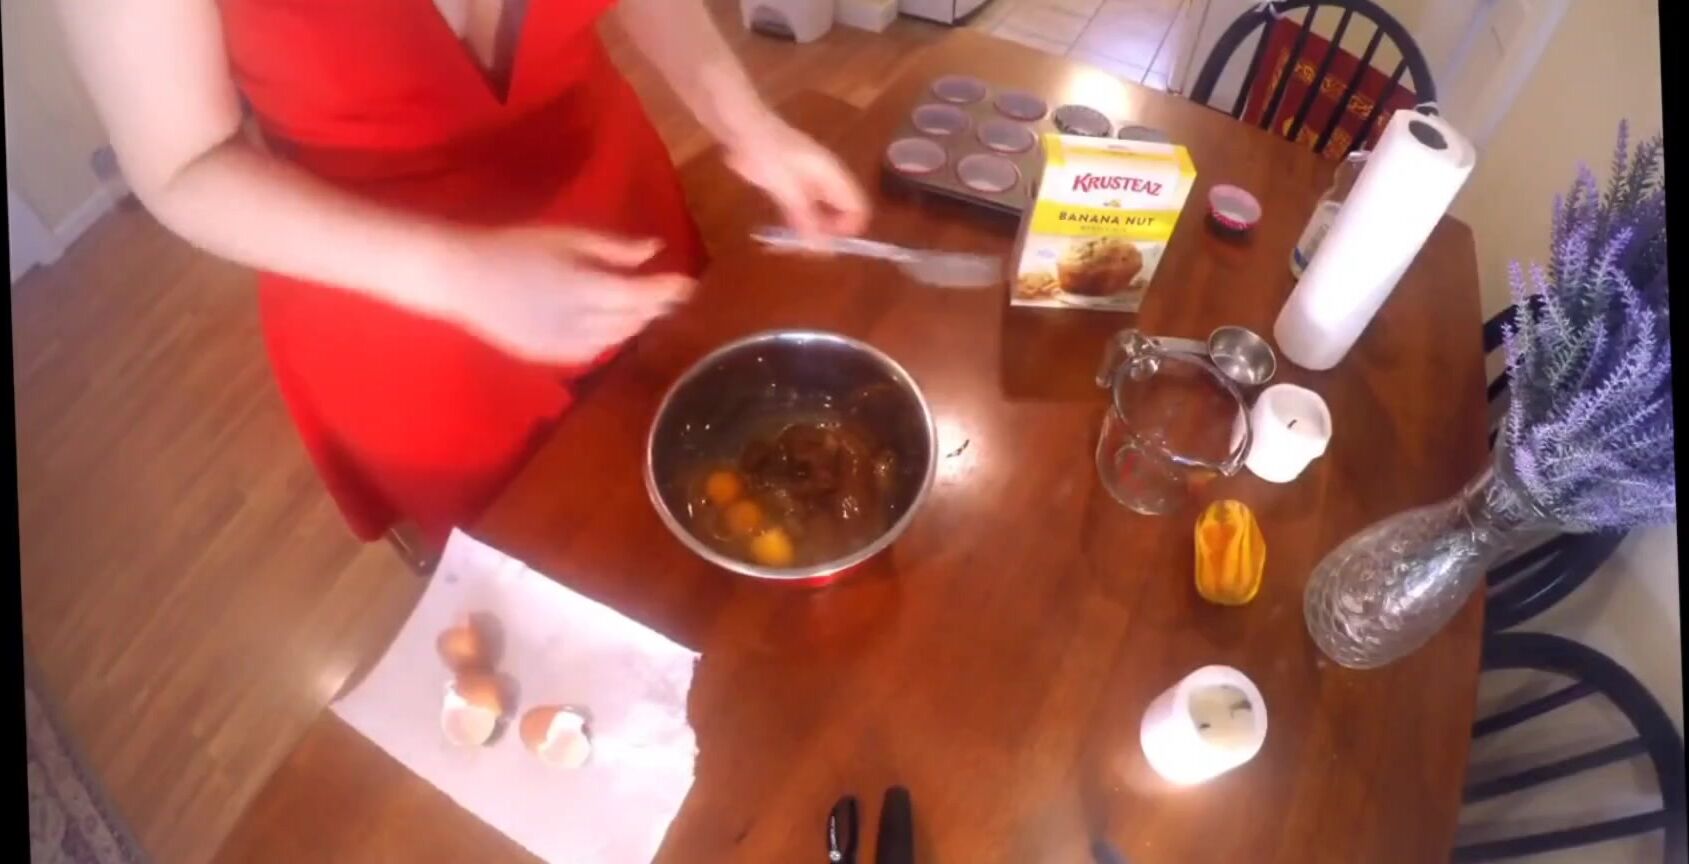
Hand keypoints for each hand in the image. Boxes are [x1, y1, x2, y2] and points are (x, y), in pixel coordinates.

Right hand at [415, 225, 694, 364]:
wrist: (463, 278)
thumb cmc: (515, 245)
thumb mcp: (567, 237)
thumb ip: (614, 248)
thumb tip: (655, 250)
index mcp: (587, 287)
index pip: (643, 294)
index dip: (670, 290)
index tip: (690, 283)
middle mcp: (582, 322)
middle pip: (634, 319)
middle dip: (657, 306)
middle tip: (673, 294)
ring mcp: (566, 344)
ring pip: (617, 338)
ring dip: (636, 323)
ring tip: (648, 308)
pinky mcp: (550, 356)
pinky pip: (594, 351)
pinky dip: (611, 338)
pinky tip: (612, 325)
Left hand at [725, 115, 869, 241]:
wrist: (739, 123)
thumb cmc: (765, 151)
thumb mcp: (786, 187)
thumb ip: (805, 216)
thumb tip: (822, 248)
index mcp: (832, 174)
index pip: (858, 207)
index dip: (847, 230)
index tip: (824, 244)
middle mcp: (826, 176)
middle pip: (842, 211)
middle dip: (828, 232)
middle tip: (803, 248)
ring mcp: (808, 177)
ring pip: (822, 210)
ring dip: (812, 228)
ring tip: (791, 242)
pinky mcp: (790, 179)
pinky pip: (804, 205)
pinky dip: (798, 219)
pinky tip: (782, 228)